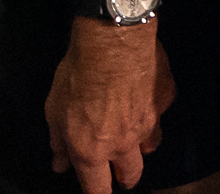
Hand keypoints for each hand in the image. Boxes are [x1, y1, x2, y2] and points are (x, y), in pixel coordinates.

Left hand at [45, 18, 173, 193]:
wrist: (114, 41)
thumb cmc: (78, 75)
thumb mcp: (55, 111)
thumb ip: (59, 142)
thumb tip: (60, 163)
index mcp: (93, 151)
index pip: (97, 190)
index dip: (97, 193)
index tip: (96, 189)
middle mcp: (124, 143)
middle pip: (132, 174)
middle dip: (125, 176)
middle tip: (118, 168)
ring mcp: (149, 121)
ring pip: (151, 145)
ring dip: (142, 144)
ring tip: (133, 131)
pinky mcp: (165, 97)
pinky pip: (160, 111)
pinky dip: (151, 108)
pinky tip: (143, 93)